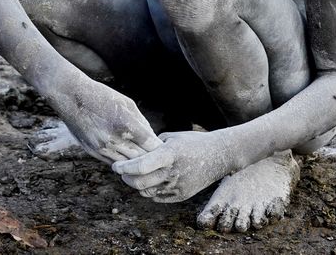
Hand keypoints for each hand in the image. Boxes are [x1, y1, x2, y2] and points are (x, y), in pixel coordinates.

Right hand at [57, 79, 161, 163]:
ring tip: (145, 161)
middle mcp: (115, 140)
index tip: (165, 149)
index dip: (160, 149)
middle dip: (151, 158)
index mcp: (127, 125)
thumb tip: (152, 138)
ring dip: (136, 163)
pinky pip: (113, 163)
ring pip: (127, 165)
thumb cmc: (102, 96)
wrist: (72, 97)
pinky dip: (122, 162)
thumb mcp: (127, 103)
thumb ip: (141, 122)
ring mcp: (103, 148)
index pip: (152, 146)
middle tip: (158, 159)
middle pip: (142, 159)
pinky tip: (128, 158)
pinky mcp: (93, 152)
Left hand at [111, 130, 232, 202]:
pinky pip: (158, 197)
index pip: (141, 166)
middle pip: (140, 183)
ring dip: (137, 186)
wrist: (220, 155)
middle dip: (126, 179)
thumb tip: (132, 154)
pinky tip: (150, 181)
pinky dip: (150, 191)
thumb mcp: (171, 138)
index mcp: (170, 154)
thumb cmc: (192, 142)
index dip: (125, 167)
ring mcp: (178, 186)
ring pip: (147, 192)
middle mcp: (173, 172)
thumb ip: (152, 146)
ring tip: (135, 176)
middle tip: (122, 172)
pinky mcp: (182, 195)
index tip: (116, 166)